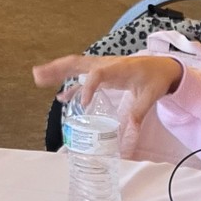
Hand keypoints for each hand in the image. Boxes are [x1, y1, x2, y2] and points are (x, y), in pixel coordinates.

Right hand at [33, 54, 182, 125]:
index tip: (82, 104)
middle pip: (77, 63)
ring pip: (75, 66)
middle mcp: (107, 64)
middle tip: (37, 77)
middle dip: (57, 69)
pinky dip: (70, 83)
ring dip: (56, 71)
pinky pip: (82, 75)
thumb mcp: (150, 97)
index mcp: (119, 68)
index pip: (97, 74)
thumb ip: (138, 114)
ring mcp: (102, 66)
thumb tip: (130, 137)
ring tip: (37, 77)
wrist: (163, 67)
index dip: (87, 87)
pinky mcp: (102, 71)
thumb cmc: (156, 79)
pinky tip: (60, 96)